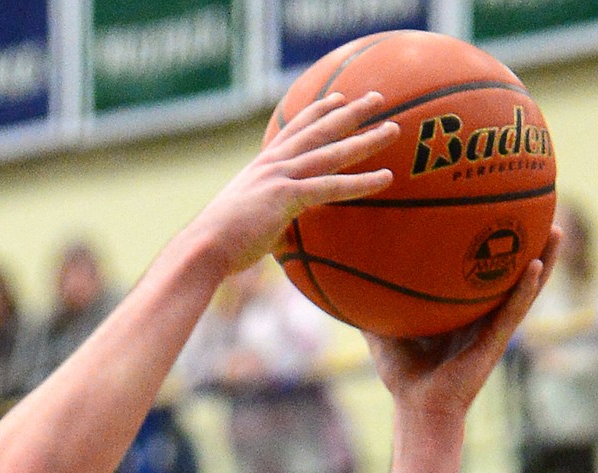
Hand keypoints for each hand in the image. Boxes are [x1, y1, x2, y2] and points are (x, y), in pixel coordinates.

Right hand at [190, 92, 398, 277]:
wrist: (203, 248)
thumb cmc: (219, 246)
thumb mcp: (246, 226)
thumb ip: (268, 223)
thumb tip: (279, 237)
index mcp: (261, 167)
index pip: (294, 131)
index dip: (317, 113)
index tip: (336, 99)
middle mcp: (273, 164)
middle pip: (319, 130)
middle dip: (350, 112)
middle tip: (376, 99)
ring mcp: (281, 177)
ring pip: (333, 152)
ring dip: (366, 139)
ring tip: (394, 129)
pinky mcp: (287, 196)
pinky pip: (332, 186)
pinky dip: (361, 182)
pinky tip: (385, 178)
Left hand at [366, 225, 562, 419]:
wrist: (417, 408)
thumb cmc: (404, 376)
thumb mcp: (383, 334)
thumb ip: (372, 309)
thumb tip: (346, 282)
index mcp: (463, 310)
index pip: (481, 270)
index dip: (491, 243)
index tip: (496, 209)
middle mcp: (483, 315)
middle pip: (511, 272)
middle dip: (526, 243)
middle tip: (538, 209)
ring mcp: (493, 327)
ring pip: (526, 288)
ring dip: (544, 258)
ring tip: (556, 229)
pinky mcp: (497, 342)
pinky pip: (515, 310)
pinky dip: (527, 288)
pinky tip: (536, 264)